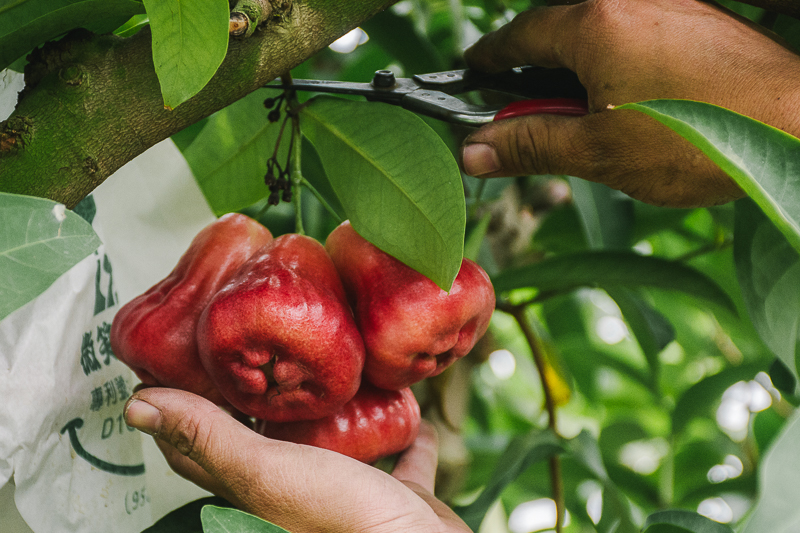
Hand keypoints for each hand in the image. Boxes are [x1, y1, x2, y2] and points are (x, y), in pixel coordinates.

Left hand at [124, 388, 470, 532]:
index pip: (198, 448)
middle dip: (256, 400)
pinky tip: (411, 413)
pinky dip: (406, 436)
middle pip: (266, 442)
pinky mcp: (398, 496)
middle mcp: (297, 496)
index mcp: (255, 493)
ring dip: (331, 417)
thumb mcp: (268, 472)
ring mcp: (350, 497)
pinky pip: (400, 459)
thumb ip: (211, 438)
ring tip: (331, 373)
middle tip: (253, 348)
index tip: (176, 360)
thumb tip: (138, 405)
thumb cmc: (345, 519)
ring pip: (333, 450)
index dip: (179, 408)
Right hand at [461, 0, 799, 206]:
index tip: (467, 78)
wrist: (795, 127)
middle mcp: (630, 2)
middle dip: (530, 77)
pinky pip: (631, 40)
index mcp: (595, 24)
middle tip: (519, 121)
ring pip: (595, 39)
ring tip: (574, 126)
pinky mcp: (697, 24)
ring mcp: (668, 8)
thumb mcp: (597, 151)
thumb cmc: (698, 139)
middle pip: (555, 33)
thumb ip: (529, 144)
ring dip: (571, 79)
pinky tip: (620, 111)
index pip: (518, 35)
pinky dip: (609, 72)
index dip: (487, 60)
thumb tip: (473, 151)